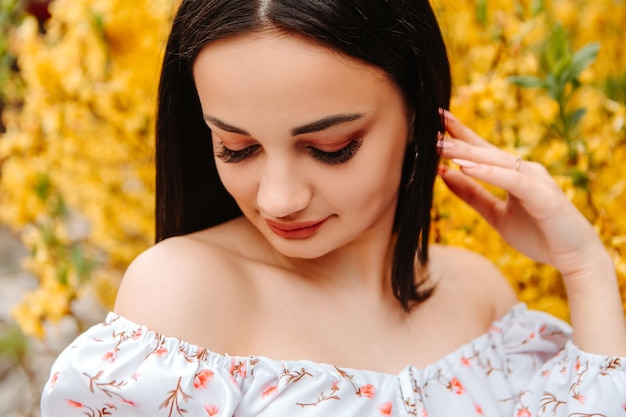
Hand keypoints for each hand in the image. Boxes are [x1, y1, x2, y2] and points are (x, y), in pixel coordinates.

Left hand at [437, 111, 608, 279]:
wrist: (574, 259)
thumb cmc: (538, 235)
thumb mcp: (495, 215)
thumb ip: (472, 195)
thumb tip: (444, 174)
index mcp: (513, 174)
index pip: (481, 150)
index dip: (459, 135)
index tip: (435, 122)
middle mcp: (525, 170)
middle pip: (486, 150)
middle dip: (458, 137)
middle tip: (432, 122)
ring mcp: (536, 180)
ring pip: (497, 161)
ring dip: (467, 152)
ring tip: (441, 146)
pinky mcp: (543, 196)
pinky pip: (512, 181)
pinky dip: (489, 173)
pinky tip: (466, 167)